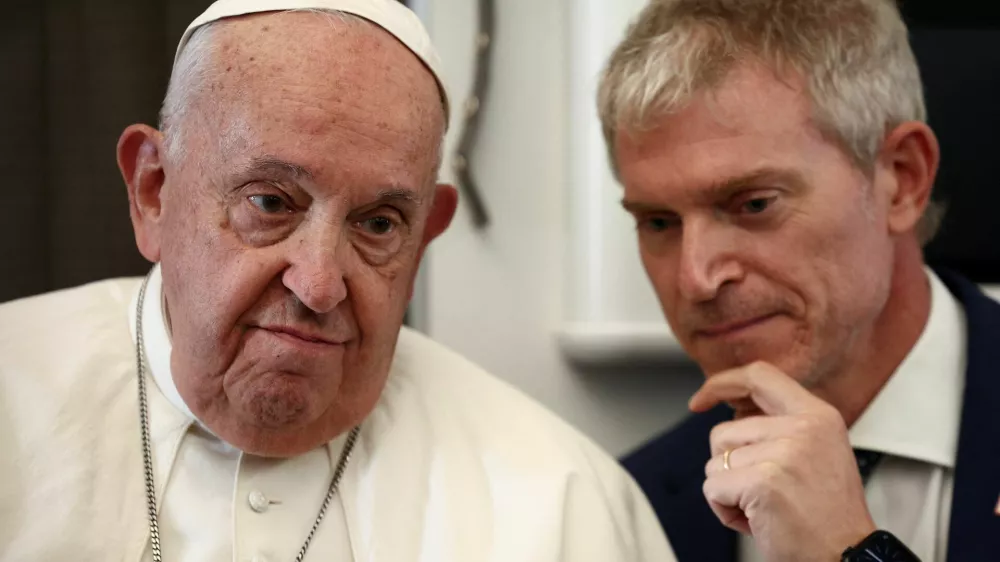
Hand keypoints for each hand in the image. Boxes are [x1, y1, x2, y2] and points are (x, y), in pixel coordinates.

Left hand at [690, 361, 875, 561]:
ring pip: (715, 462)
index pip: (760, 376)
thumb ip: (781, 426)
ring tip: (765, 506)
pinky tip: (756, 520)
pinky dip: (724, 510)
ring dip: (729, 491)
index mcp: (818, 415)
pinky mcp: (762, 481)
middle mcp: (803, 428)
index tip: (701, 399)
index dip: (723, 383)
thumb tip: (733, 411)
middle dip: (731, 467)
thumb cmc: (827, 514)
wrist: (847, 557)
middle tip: (767, 493)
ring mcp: (782, 453)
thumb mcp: (818, 451)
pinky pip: (713, 488)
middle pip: (724, 431)